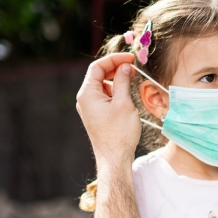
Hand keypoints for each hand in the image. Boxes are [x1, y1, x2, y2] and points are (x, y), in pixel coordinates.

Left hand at [76, 53, 139, 168]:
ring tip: (132, 81)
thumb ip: (123, 81)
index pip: (98, 67)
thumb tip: (124, 66)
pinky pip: (104, 97)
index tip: (130, 58)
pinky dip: (115, 92)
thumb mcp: (124, 103)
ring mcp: (89, 108)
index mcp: (87, 94)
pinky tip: (127, 95)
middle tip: (133, 67)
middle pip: (98, 75)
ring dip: (116, 80)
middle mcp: (85, 99)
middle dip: (115, 69)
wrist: (114, 158)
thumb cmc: (119, 133)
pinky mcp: (96, 115)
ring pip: (102, 86)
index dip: (114, 59)